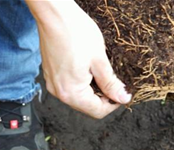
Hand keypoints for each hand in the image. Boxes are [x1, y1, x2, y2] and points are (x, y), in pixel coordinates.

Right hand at [26, 1, 131, 118]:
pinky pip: (69, 86)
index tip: (123, 92)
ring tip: (101, 71)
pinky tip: (88, 67)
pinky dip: (82, 82)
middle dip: (103, 96)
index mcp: (71, 92)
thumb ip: (111, 83)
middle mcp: (59, 92)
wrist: (54, 14)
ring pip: (78, 97)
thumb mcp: (99, 59)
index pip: (97, 111)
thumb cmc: (75, 32)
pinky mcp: (50, 74)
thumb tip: (122, 98)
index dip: (114, 103)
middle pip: (87, 106)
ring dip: (93, 89)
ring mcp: (52, 83)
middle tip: (115, 81)